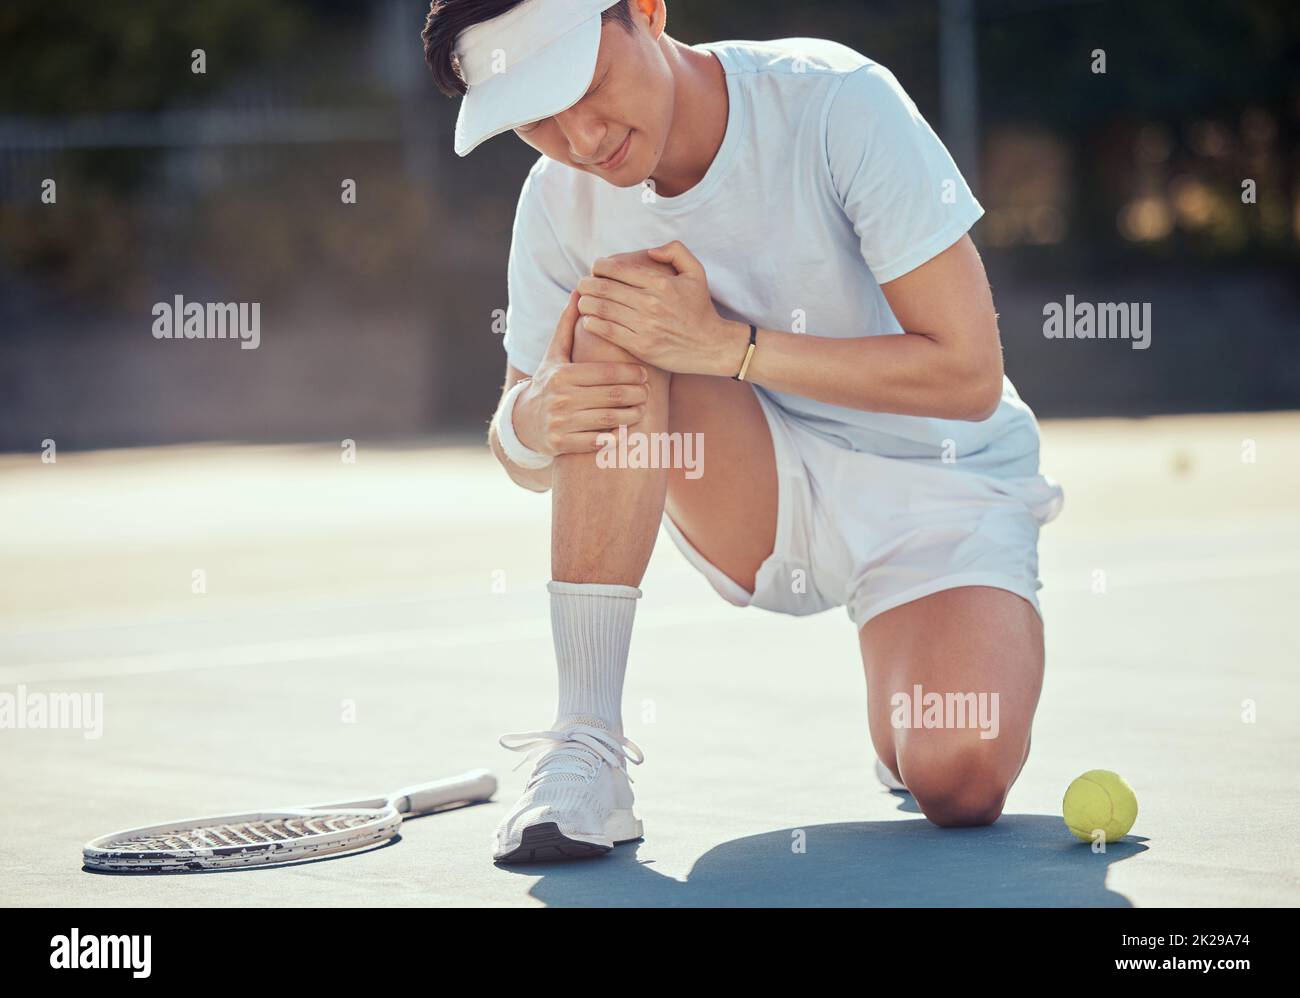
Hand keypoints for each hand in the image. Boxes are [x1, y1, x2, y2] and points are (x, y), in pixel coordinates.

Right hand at [513, 290, 650, 455]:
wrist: (522, 420)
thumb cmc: (547, 380)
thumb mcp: (554, 353)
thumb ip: (568, 324)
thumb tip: (580, 290)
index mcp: (562, 373)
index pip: (606, 372)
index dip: (630, 373)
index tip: (644, 374)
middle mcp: (561, 398)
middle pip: (612, 396)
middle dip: (636, 395)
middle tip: (648, 392)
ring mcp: (560, 423)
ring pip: (608, 420)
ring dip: (630, 416)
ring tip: (641, 409)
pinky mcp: (561, 444)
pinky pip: (595, 442)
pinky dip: (612, 438)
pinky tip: (623, 432)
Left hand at [575, 241, 747, 376]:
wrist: (711, 345)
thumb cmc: (700, 309)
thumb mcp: (696, 272)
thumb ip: (676, 251)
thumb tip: (651, 251)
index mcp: (660, 283)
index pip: (618, 269)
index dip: (599, 267)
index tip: (595, 269)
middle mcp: (651, 303)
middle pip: (604, 288)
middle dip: (586, 283)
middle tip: (582, 285)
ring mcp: (645, 325)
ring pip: (602, 309)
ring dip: (585, 303)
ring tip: (582, 301)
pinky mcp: (641, 346)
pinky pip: (608, 331)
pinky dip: (592, 323)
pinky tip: (588, 320)